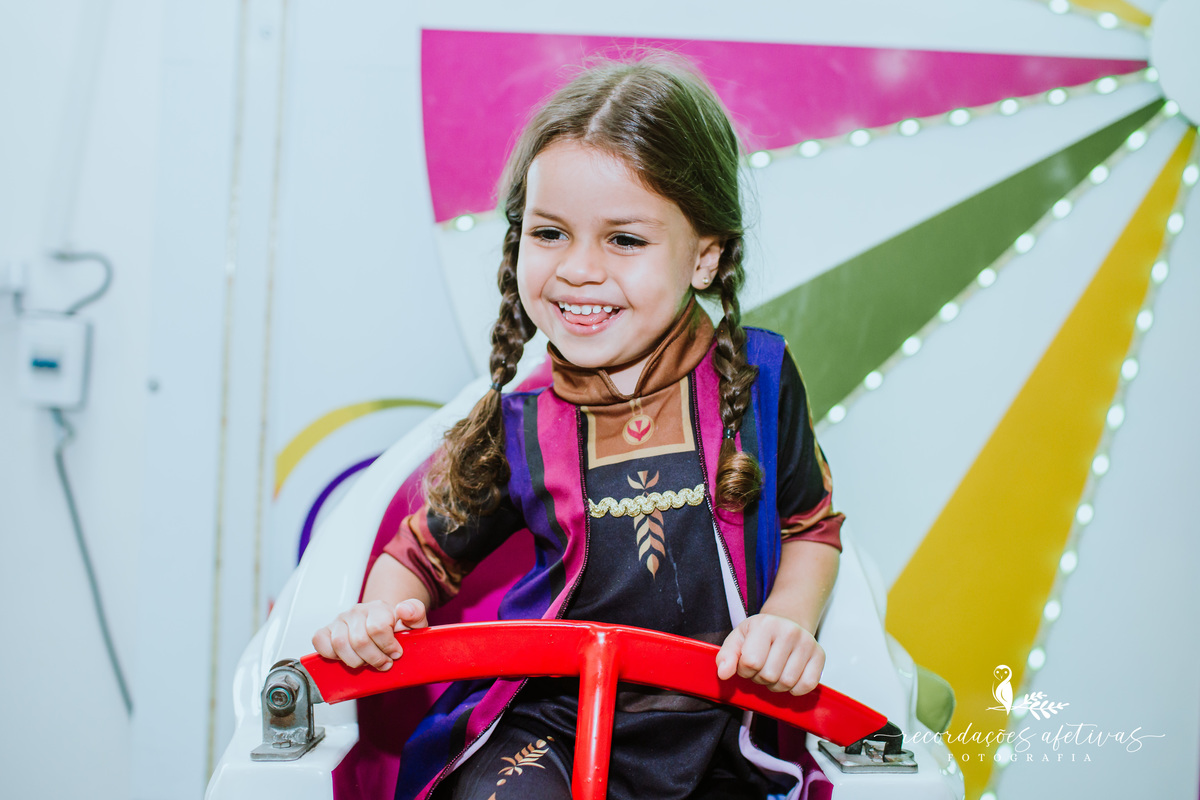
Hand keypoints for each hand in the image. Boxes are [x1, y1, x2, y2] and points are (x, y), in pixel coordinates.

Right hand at [311, 598, 428, 670]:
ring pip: (340, 644)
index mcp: (378, 608)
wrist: (382, 624)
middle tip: (383, 663)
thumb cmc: (397, 627)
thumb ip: (415, 612)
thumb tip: (404, 610)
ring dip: (356, 661)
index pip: (378, 628)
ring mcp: (340, 620)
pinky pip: (320, 642)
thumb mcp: (414, 621)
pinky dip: (332, 655)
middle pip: (359, 640)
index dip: (388, 646)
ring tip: (367, 662)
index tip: (396, 653)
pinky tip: (347, 658)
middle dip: (374, 658)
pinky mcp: (326, 630)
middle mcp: (357, 611)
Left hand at [715, 613, 823, 694]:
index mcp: (765, 624)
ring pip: (786, 683)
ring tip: (774, 672)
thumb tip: (723, 674)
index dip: (744, 670)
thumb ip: (726, 656)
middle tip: (761, 668)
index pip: (751, 662)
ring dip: (776, 685)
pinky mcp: (820, 655)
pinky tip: (789, 677)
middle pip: (769, 675)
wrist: (786, 622)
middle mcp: (789, 631)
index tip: (747, 662)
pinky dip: (795, 689)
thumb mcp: (738, 639)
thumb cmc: (760, 634)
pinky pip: (806, 685)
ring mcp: (807, 642)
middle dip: (760, 678)